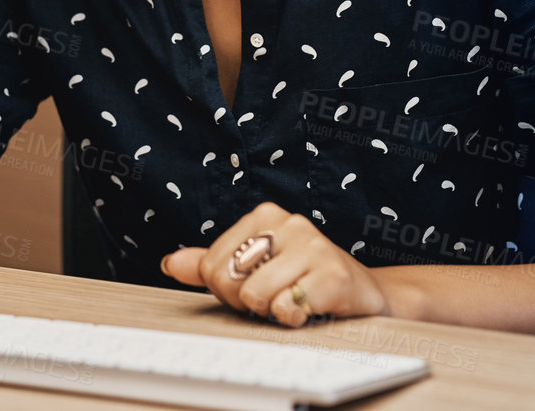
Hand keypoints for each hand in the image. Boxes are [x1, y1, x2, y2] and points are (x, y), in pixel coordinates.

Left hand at [160, 202, 390, 326]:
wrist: (362, 292)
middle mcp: (289, 222)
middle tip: (274, 297)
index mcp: (264, 216)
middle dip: (245, 301)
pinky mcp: (333, 275)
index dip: (226, 290)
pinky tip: (311, 308)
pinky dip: (293, 318)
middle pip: (228, 279)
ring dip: (271, 311)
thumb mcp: (255, 267)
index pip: (211, 265)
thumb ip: (212, 264)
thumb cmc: (302, 279)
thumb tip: (172, 263)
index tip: (254, 287)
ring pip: (256, 295)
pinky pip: (287, 308)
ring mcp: (313, 246)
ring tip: (293, 300)